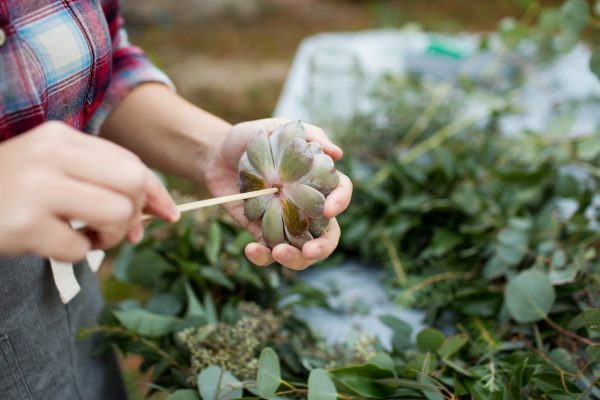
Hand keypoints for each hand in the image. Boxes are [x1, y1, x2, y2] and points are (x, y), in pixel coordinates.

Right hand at [0, 121, 178, 261]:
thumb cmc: (9, 190)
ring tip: (87, 237)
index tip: (168, 213)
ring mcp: (36, 188)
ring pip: (117, 212)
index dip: (155, 190)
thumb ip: (100, 181)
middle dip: (135, 212)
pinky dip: (76, 254)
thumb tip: (155, 212)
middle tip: (114, 228)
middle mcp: (51, 155)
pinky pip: (80, 248)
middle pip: (133, 182)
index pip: (130, 161)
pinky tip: (53, 245)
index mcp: (60, 137)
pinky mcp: (24, 224)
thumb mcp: (52, 170)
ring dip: (110, 235)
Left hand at [204, 118, 351, 269]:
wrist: (215, 154)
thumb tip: (338, 154)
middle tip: (309, 251)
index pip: (339, 193)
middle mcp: (306, 206)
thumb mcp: (277, 127)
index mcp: (316, 181)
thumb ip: (309, 135)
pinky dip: (263, 257)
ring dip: (295, 259)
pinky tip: (251, 249)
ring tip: (275, 252)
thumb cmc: (250, 137)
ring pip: (302, 252)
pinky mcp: (262, 234)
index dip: (340, 202)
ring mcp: (285, 223)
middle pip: (328, 235)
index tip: (327, 209)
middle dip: (323, 247)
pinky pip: (269, 253)